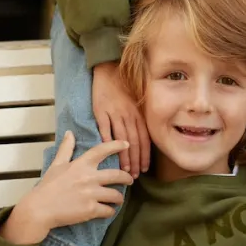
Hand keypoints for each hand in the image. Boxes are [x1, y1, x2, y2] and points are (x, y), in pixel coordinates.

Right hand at [2, 132, 132, 243]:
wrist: (40, 209)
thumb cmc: (48, 187)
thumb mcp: (56, 165)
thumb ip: (66, 149)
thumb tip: (69, 133)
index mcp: (81, 165)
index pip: (101, 150)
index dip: (116, 145)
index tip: (126, 144)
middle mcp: (89, 177)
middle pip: (117, 175)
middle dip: (127, 178)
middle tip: (130, 180)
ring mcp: (91, 194)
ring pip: (116, 195)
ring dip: (119, 198)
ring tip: (118, 200)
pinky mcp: (91, 210)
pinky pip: (108, 210)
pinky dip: (110, 211)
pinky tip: (108, 211)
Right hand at [92, 61, 149, 176]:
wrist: (109, 70)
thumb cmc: (124, 87)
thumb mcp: (137, 102)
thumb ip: (140, 119)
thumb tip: (144, 139)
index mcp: (139, 113)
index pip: (145, 138)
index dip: (145, 155)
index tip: (145, 169)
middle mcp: (129, 115)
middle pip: (134, 142)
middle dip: (136, 161)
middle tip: (135, 176)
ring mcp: (114, 113)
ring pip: (121, 139)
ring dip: (123, 157)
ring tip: (123, 171)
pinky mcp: (100, 111)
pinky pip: (105, 129)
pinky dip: (107, 142)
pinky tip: (108, 154)